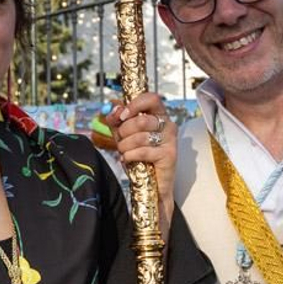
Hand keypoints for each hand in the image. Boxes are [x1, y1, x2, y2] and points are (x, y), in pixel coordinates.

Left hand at [103, 92, 177, 225]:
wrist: (152, 185)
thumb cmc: (139, 157)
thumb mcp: (124, 135)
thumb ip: (117, 120)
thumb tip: (112, 107)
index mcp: (159, 116)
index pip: (151, 98)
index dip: (134, 104)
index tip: (122, 116)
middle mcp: (168, 125)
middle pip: (141, 119)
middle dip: (124, 131)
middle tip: (121, 141)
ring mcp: (170, 140)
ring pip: (140, 136)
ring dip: (125, 146)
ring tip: (124, 152)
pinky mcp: (169, 155)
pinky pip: (143, 151)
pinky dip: (129, 156)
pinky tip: (128, 160)